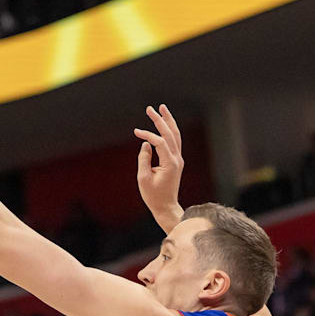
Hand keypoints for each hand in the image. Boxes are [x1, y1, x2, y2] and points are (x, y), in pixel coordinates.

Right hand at [134, 104, 183, 227]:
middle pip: (171, 133)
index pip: (160, 142)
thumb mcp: (143, 178)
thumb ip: (144, 159)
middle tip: (150, 108)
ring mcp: (178, 160)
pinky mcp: (175, 162)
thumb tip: (146, 144)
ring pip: (175, 135)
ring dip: (168, 121)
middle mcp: (177, 159)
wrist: (166, 207)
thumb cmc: (153, 196)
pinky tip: (164, 124)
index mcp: (170, 163)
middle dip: (160, 119)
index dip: (148, 135)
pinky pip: (174, 142)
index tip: (136, 132)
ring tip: (162, 109)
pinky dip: (169, 131)